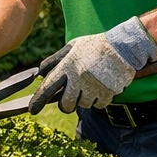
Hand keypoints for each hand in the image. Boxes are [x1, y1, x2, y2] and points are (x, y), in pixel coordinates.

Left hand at [29, 17, 156, 114]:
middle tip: (71, 98)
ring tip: (90, 85)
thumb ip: (55, 60)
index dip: (38, 101)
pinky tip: (100, 88)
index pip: (48, 87)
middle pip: (66, 105)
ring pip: (83, 105)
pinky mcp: (108, 92)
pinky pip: (98, 105)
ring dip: (84, 99)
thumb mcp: (72, 47)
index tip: (32, 110)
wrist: (124, 46)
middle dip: (67, 104)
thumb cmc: (95, 46)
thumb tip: (40, 73)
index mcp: (68, 66)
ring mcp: (94, 86)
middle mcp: (79, 78)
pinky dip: (98, 100)